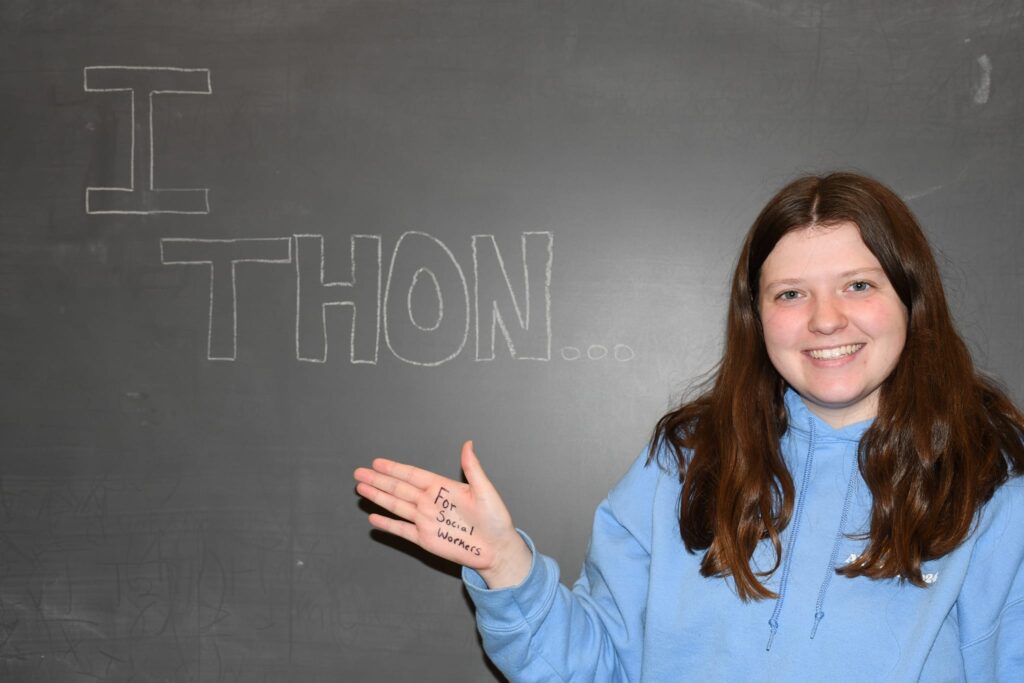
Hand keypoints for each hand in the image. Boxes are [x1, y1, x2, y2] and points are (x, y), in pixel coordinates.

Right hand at [354, 441, 532, 588]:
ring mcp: (426, 521)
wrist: (497, 549)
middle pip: (398, 488)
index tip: (377, 462)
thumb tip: (467, 444)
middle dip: (378, 480)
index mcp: (443, 488)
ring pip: (396, 506)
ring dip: (378, 497)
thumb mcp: (485, 490)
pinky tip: (374, 517)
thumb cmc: (496, 519)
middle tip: (359, 472)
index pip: (412, 475)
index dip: (394, 468)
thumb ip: (472, 468)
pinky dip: (387, 524)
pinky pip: (402, 530)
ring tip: (361, 488)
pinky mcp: (425, 539)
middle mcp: (430, 502)